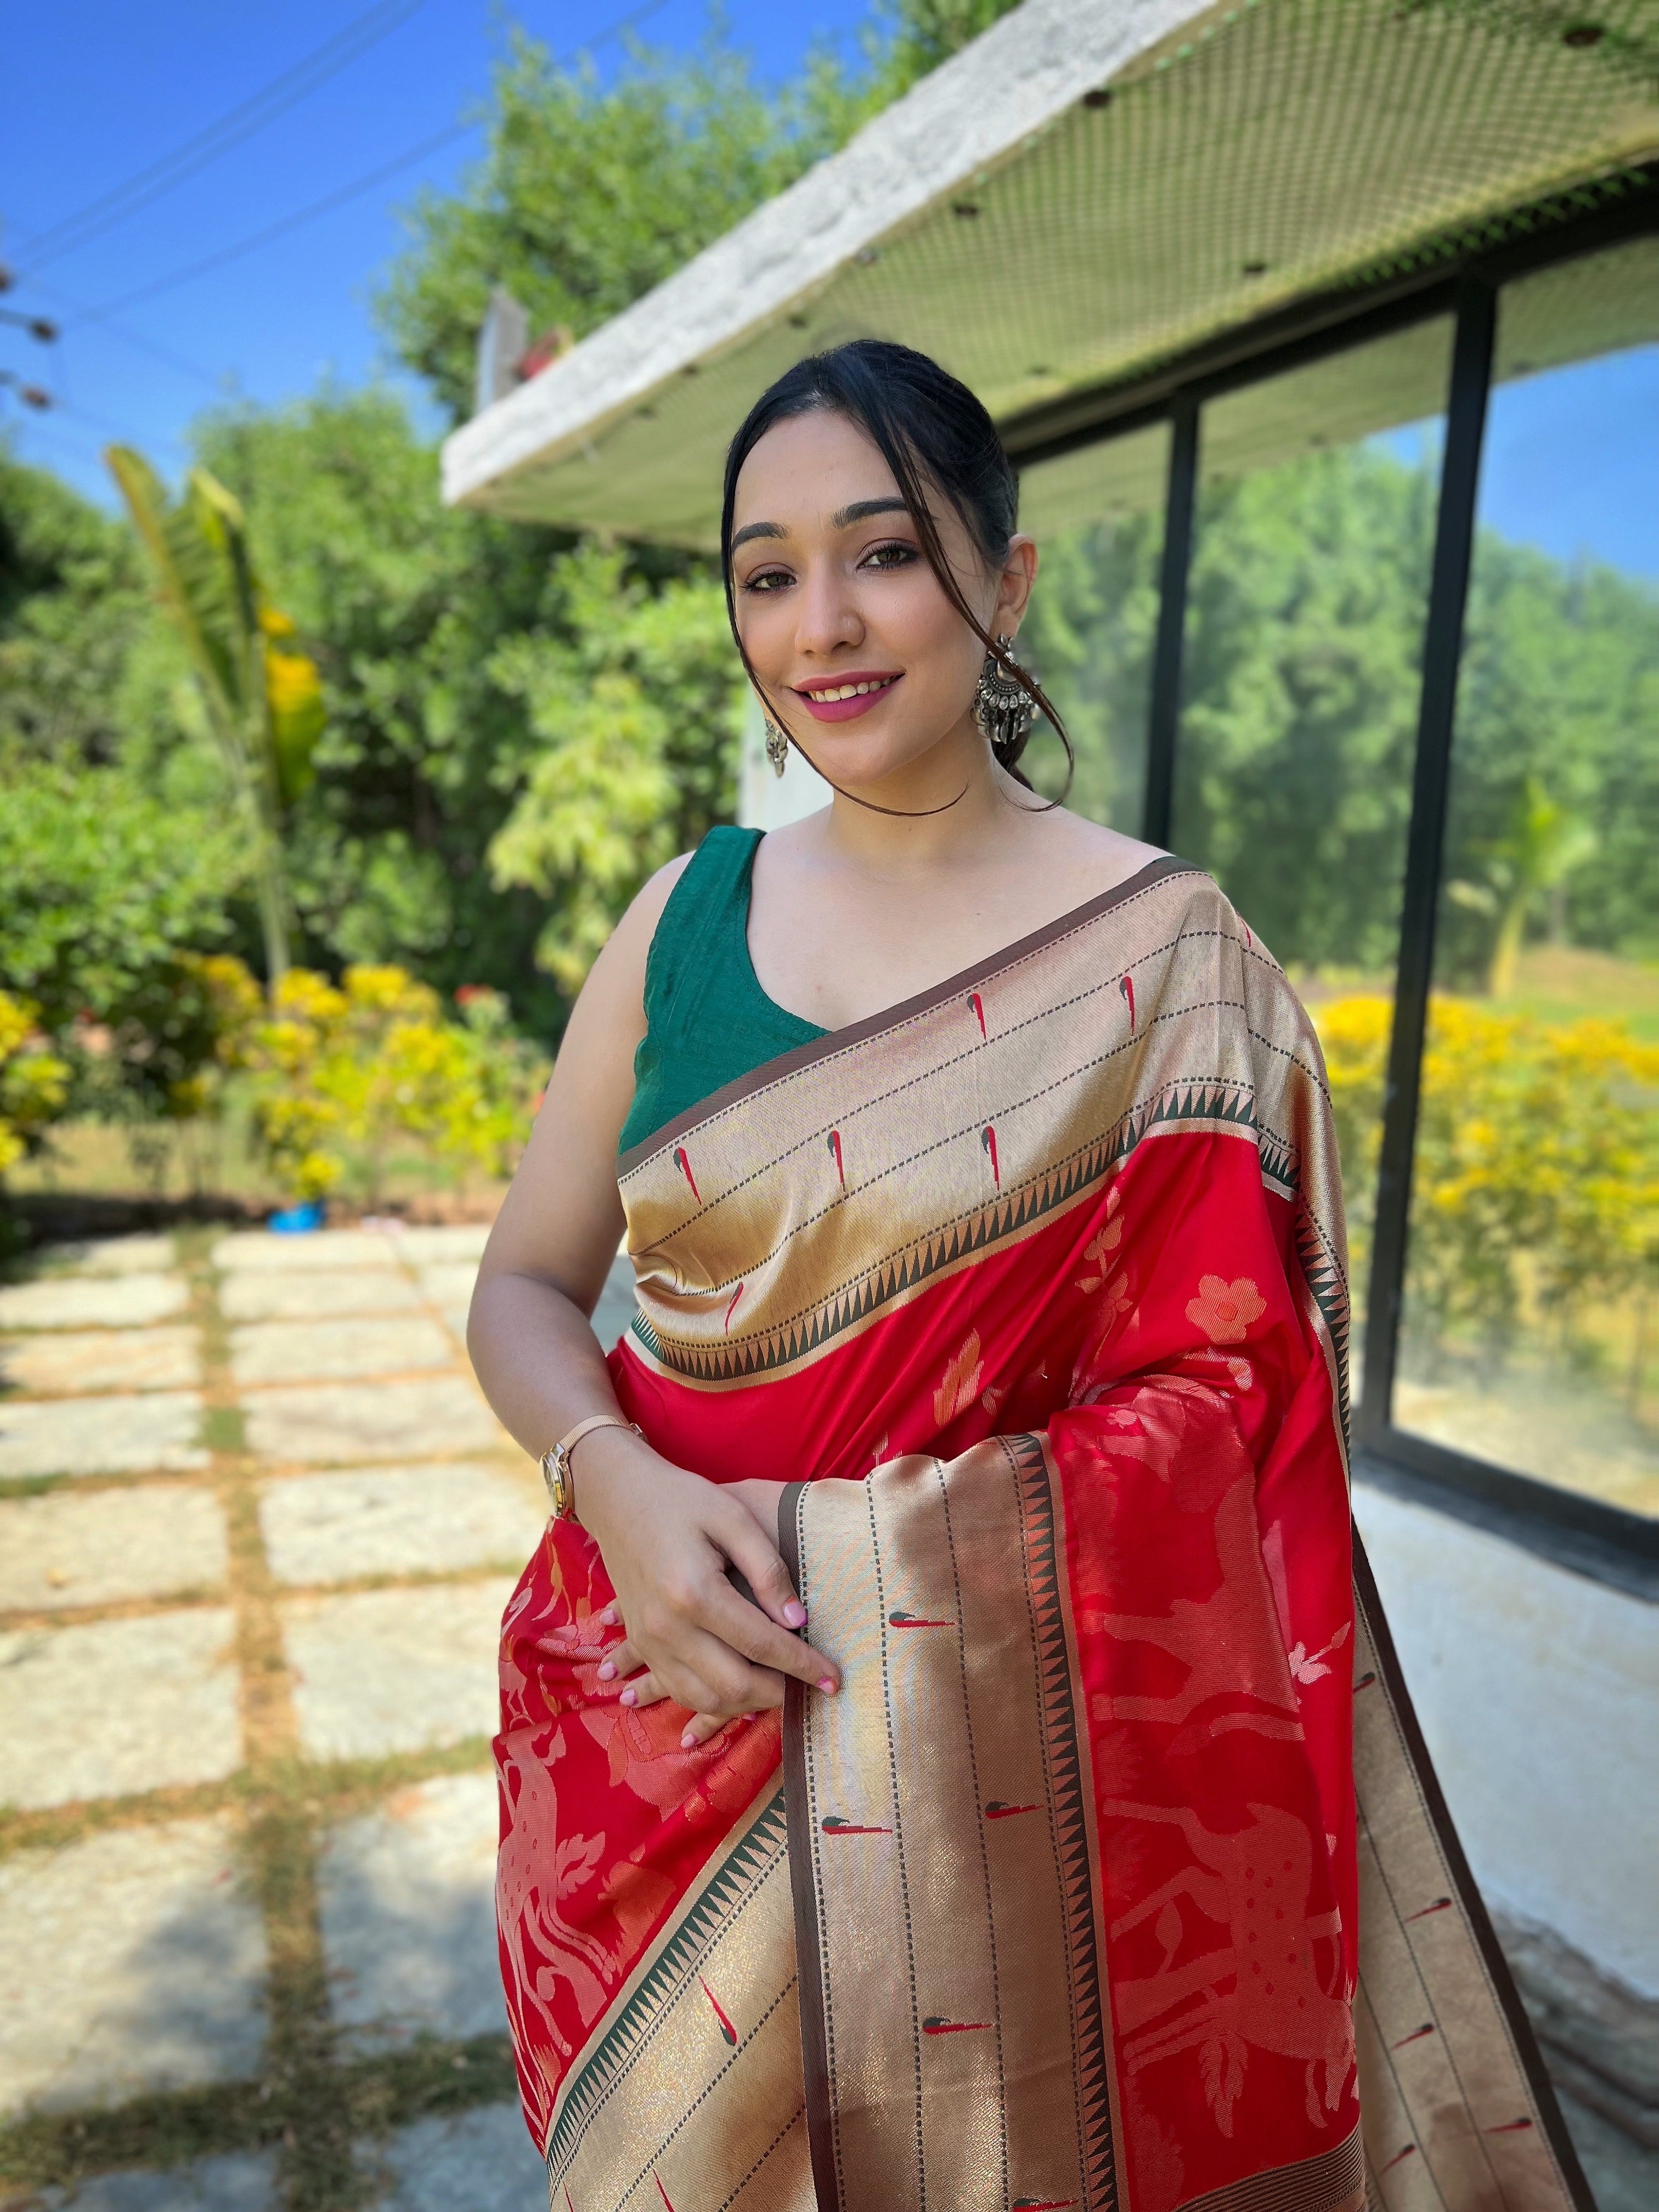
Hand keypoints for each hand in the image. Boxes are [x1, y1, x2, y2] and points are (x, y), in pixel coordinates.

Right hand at [577, 1441, 834, 1749]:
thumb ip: (768, 1570)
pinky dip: (710, 1701)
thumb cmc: (681, 1499)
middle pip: (733, 1684)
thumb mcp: (733, 1518)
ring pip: (703, 1697)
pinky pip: (676, 1689)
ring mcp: (648, 1640)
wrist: (618, 1497)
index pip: (761, 1644)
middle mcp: (667, 1626)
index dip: (802, 1665)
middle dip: (779, 1693)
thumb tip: (797, 1621)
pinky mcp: (640, 1642)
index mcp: (694, 1592)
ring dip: (746, 1704)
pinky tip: (737, 1695)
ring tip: (780, 1690)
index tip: (833, 1680)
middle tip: (810, 1687)